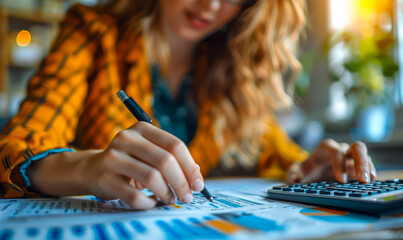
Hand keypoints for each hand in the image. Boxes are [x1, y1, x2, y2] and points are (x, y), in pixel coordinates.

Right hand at [84, 121, 204, 208]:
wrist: (92, 169)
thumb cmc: (130, 162)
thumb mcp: (149, 153)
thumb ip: (172, 160)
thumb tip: (196, 176)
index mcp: (142, 128)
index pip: (174, 145)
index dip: (190, 166)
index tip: (198, 184)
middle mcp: (126, 138)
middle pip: (165, 161)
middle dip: (181, 182)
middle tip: (187, 197)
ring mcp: (113, 157)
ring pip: (151, 178)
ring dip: (167, 193)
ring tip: (171, 199)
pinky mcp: (105, 178)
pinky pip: (134, 196)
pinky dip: (148, 203)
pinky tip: (152, 202)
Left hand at [287, 139, 376, 183]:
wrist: (311, 173)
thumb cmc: (305, 171)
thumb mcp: (296, 172)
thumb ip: (292, 174)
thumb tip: (294, 179)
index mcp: (326, 148)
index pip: (336, 151)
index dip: (340, 164)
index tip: (340, 180)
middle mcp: (341, 149)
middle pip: (357, 147)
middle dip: (361, 162)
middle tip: (362, 179)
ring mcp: (351, 156)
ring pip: (365, 155)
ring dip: (368, 167)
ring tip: (369, 181)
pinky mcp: (358, 166)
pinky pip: (369, 165)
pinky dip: (371, 171)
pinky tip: (373, 181)